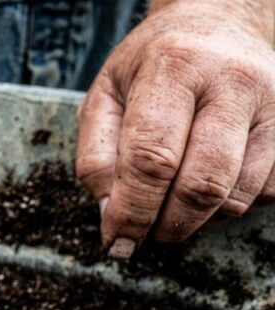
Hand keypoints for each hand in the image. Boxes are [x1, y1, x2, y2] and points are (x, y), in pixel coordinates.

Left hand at [76, 0, 274, 257]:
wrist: (217, 25)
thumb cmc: (150, 68)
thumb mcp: (104, 98)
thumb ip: (95, 157)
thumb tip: (110, 215)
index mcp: (174, 66)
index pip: (151, 157)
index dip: (132, 211)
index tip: (116, 241)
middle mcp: (232, 81)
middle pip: (201, 185)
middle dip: (166, 225)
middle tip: (143, 235)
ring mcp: (273, 104)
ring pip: (236, 197)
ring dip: (196, 222)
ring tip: (168, 212)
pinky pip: (264, 194)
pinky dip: (227, 209)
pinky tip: (203, 192)